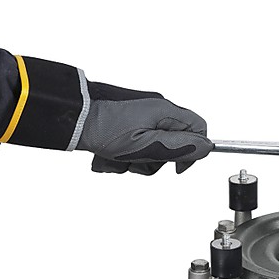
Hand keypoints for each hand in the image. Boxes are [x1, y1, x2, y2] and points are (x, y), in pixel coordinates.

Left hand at [78, 85, 212, 174]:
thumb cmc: (105, 129)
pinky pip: (133, 145)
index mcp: (164, 111)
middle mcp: (154, 110)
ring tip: (115, 159)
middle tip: (136, 161)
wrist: (71, 118)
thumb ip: (179, 148)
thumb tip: (206, 148)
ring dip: (134, 161)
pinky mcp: (125, 122)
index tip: (177, 167)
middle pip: (172, 143)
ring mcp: (139, 115)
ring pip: (151, 147)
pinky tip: (106, 156)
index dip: (193, 151)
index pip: (198, 129)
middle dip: (155, 160)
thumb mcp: (146, 145)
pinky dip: (120, 156)